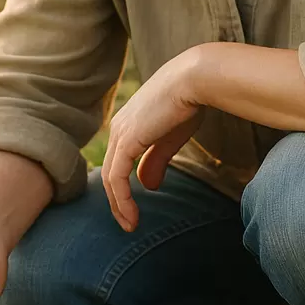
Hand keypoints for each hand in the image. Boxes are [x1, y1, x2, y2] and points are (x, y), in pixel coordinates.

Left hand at [102, 48, 205, 231]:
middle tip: (129, 223)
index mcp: (127, 123)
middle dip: (117, 201)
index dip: (122, 187)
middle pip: (109, 172)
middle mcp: (118, 127)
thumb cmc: (188, 102)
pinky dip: (123, 200)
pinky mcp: (127, 141)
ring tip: (130, 225)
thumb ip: (156, 159)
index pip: (117, 161)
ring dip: (119, 205)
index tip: (133, 209)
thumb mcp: (170, 137)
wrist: (195, 80)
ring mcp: (120, 133)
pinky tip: (132, 216)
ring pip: (111, 178)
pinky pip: (118, 178)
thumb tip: (147, 186)